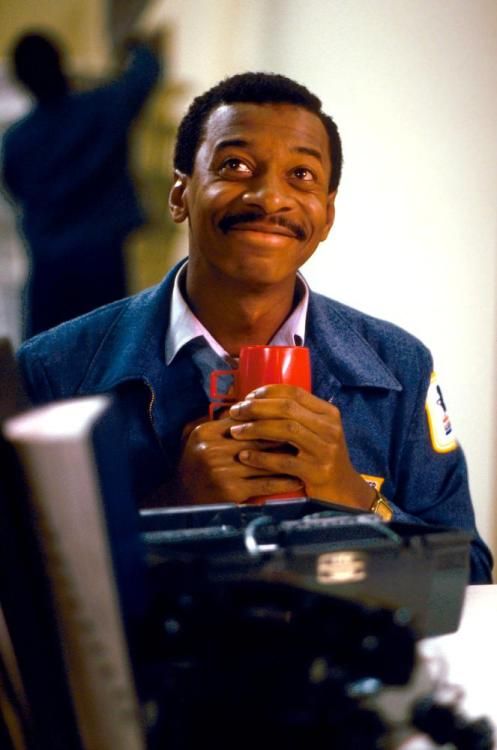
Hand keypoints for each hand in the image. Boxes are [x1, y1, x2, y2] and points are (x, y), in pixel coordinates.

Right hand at [173, 413, 303, 504]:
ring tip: (307, 454)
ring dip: (289, 458)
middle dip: (284, 435)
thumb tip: (247, 403)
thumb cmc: (195, 465)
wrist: (180, 500)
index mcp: (206, 432)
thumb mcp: (197, 438)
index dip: (268, 417)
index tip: (289, 416)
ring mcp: (223, 471)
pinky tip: (298, 478)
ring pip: (265, 460)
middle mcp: (213, 449)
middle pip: (258, 437)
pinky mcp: (232, 491)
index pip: (244, 419)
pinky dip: (284, 481)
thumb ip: (219, 422)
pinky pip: (265, 484)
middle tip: (305, 433)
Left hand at [228, 385, 375, 508]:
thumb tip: (257, 401)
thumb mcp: (317, 432)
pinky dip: (261, 458)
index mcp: (328, 414)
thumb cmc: (321, 458)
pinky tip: (245, 457)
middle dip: (256, 408)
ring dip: (256, 428)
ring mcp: (325, 450)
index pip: (295, 393)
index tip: (247, 397)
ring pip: (286, 430)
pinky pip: (284, 462)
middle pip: (287, 408)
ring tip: (235, 431)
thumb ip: (297, 416)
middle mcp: (329, 429)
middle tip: (236, 412)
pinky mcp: (317, 472)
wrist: (343, 491)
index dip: (267, 392)